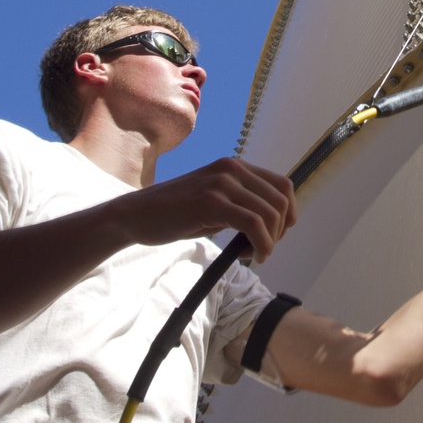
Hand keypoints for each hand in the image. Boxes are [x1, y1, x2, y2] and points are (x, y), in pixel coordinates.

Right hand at [112, 158, 296, 262]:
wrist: (135, 215)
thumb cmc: (173, 214)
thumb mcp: (213, 202)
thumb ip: (239, 205)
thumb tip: (270, 224)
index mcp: (235, 167)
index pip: (283, 185)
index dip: (288, 213)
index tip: (276, 235)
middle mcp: (232, 169)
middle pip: (281, 200)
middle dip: (280, 230)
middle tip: (264, 249)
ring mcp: (222, 183)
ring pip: (270, 213)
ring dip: (271, 240)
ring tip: (255, 255)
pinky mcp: (211, 202)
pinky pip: (253, 223)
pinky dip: (261, 244)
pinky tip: (250, 255)